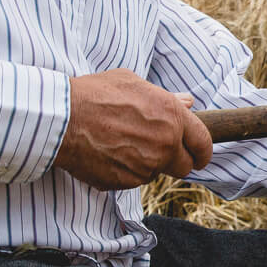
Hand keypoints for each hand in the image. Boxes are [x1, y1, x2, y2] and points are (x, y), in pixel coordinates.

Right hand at [54, 69, 210, 189]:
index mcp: (172, 117)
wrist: (62, 119)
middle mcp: (164, 144)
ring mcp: (145, 166)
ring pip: (155, 172)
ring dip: (146, 163)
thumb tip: (187, 102)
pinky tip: (107, 154)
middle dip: (176, 160)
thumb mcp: (132, 83)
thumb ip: (165, 98)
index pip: (203, 143)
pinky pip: (132, 180)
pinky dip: (124, 171)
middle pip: (184, 166)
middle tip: (158, 150)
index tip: (199, 156)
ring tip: (120, 143)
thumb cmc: (95, 93)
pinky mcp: (125, 183)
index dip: (203, 152)